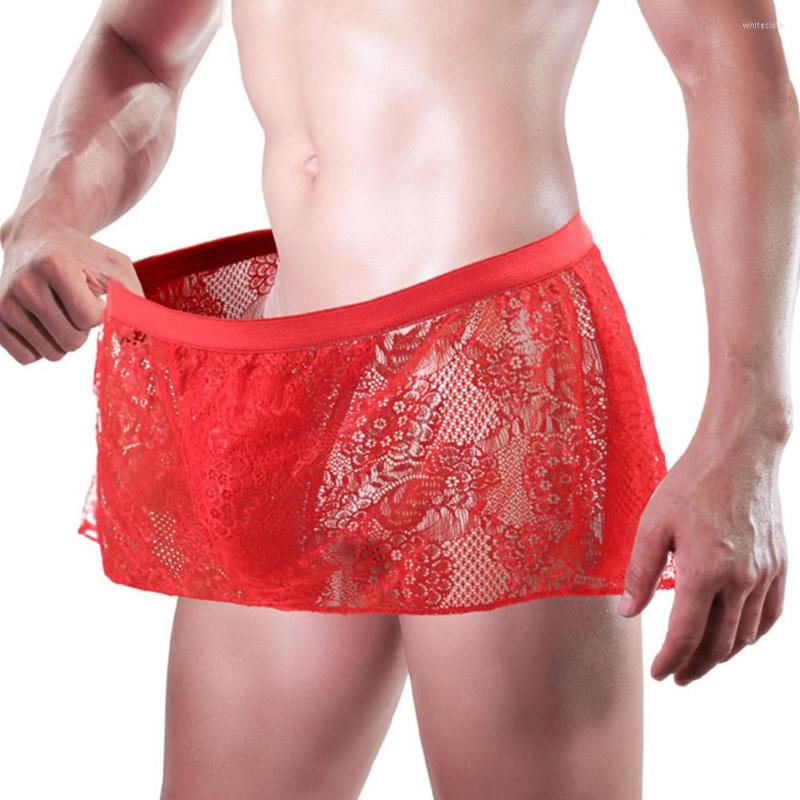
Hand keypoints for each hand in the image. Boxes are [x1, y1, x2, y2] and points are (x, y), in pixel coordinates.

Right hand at [0, 220, 143, 364]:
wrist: (35, 238)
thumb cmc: (84, 256)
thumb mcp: (115, 266)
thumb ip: (134, 298)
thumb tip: (147, 335)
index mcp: (53, 264)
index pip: (89, 318)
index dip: (98, 312)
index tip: (90, 293)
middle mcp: (23, 283)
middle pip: (72, 341)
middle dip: (83, 329)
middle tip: (74, 304)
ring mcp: (2, 303)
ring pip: (52, 354)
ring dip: (64, 339)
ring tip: (59, 311)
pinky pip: (29, 358)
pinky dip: (42, 347)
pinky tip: (42, 323)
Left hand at [618, 422, 788, 685]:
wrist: (740, 454)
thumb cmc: (690, 485)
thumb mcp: (652, 525)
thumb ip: (641, 573)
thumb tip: (628, 612)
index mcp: (704, 571)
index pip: (686, 635)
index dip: (669, 660)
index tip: (658, 674)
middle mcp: (740, 580)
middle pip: (718, 643)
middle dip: (695, 666)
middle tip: (677, 676)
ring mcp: (765, 574)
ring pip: (746, 634)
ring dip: (722, 655)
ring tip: (701, 662)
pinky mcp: (780, 565)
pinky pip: (771, 615)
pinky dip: (753, 635)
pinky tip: (737, 637)